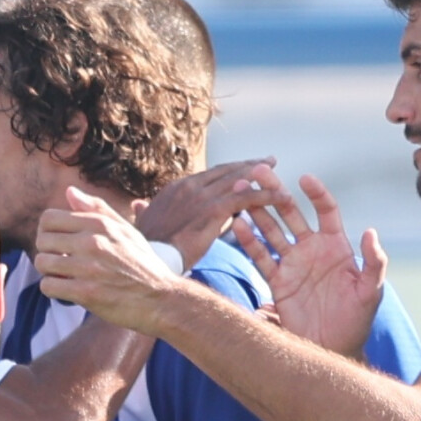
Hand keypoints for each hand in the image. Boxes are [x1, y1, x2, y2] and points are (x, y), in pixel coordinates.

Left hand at [33, 187, 192, 333]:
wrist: (160, 299)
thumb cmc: (142, 264)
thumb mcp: (125, 230)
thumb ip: (97, 209)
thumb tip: (69, 191)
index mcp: (100, 224)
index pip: (49, 218)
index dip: (48, 231)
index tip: (59, 243)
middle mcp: (92, 242)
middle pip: (42, 240)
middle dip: (47, 252)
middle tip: (61, 261)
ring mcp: (88, 268)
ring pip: (42, 263)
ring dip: (50, 272)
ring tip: (65, 276)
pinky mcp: (86, 293)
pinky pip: (48, 286)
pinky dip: (53, 290)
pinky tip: (67, 290)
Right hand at [135, 158, 288, 257]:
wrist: (148, 259)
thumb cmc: (146, 248)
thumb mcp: (144, 223)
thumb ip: (145, 211)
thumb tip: (138, 205)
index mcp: (176, 188)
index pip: (210, 174)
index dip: (230, 170)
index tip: (244, 167)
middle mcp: (189, 186)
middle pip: (227, 171)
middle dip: (249, 166)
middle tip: (268, 162)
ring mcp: (201, 196)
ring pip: (239, 181)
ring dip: (262, 177)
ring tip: (279, 174)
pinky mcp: (212, 210)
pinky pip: (245, 199)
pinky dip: (265, 196)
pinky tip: (282, 197)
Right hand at [230, 173, 386, 356]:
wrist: (333, 348)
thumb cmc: (357, 320)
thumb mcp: (370, 291)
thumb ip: (373, 261)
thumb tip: (370, 232)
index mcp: (336, 246)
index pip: (325, 211)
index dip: (316, 194)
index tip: (304, 180)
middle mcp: (312, 249)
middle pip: (291, 213)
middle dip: (275, 192)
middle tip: (258, 173)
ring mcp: (292, 263)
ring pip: (271, 230)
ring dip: (256, 210)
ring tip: (240, 192)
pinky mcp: (277, 281)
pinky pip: (261, 257)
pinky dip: (249, 241)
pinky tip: (238, 224)